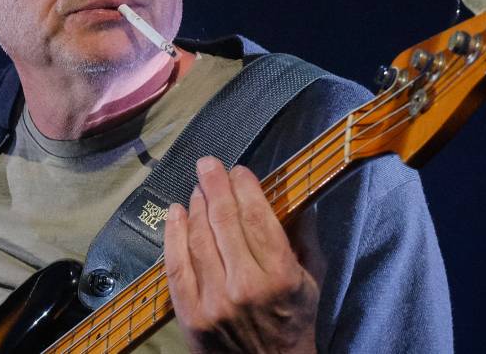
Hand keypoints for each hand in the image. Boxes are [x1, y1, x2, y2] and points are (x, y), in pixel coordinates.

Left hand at [161, 156, 318, 353]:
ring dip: (195, 206)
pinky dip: (173, 234)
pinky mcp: (190, 313)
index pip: (256, 217)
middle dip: (214, 185)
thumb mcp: (312, 283)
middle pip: (224, 221)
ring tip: (197, 189)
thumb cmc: (293, 322)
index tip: (239, 170)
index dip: (244, 187)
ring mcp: (213, 301)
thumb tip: (299, 198)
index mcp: (280, 276)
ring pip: (198, 237)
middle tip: (208, 164)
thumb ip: (306, 239)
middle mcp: (245, 286)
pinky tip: (175, 213)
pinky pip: (175, 264)